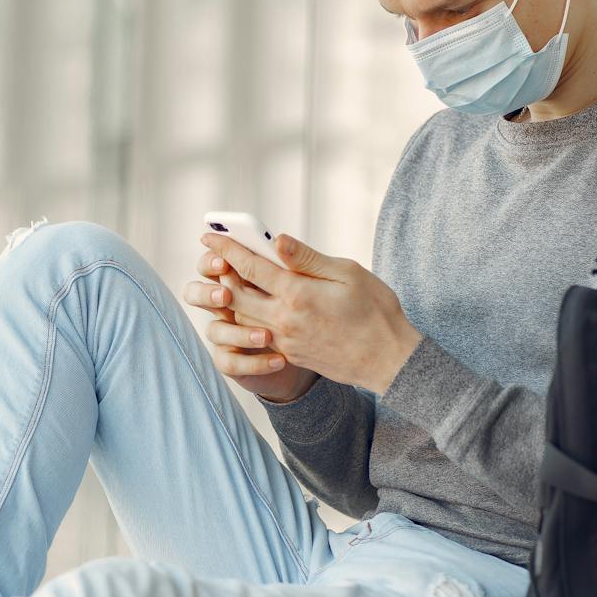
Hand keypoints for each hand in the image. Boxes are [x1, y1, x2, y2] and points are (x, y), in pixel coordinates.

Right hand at [183, 247, 317, 401]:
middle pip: (198, 293)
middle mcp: (230, 303)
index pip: (216, 262)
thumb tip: (280, 240)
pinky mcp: (237, 360)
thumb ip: (302, 260)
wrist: (336, 349)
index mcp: (245, 277)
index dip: (213, 260)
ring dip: (235, 332)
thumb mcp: (327, 278)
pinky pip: (230, 362)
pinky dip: (252, 363)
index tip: (223, 262)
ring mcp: (230, 333)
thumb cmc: (332, 304)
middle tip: (225, 296)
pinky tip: (279, 361)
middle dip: (206, 293)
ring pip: (214, 330)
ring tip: (265, 336)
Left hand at [197, 229, 422, 394]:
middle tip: (210, 257)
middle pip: (235, 294)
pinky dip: (246, 320)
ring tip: (226, 281)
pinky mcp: (290, 354)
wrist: (387, 360)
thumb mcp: (347, 274)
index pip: (249, 267)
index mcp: (296, 294)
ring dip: (230, 299)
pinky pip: (257, 336)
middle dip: (219, 274)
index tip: (209, 235)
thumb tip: (278, 240)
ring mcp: (284, 341)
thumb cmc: (375, 312)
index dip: (226, 249)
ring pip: (242, 318)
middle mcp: (283, 320)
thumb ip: (308, 258)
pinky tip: (249, 309)